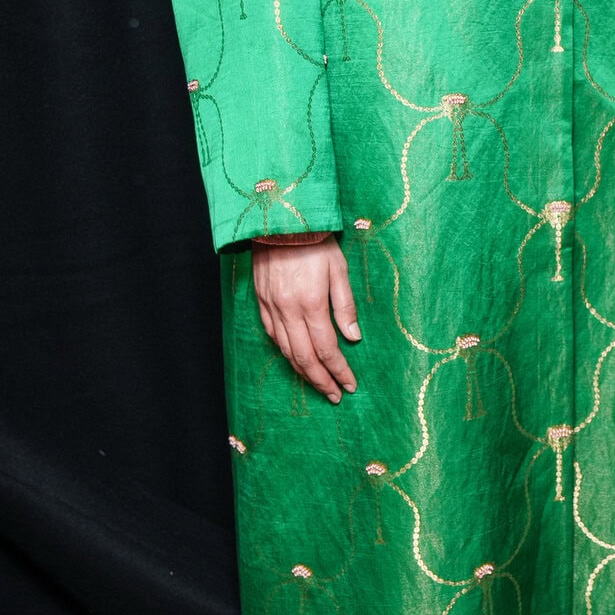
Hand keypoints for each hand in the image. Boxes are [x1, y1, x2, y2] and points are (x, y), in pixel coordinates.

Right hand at [251, 235, 360, 401]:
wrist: (280, 219)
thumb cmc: (316, 240)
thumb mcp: (339, 269)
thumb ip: (345, 305)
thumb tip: (353, 338)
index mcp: (311, 303)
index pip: (327, 349)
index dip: (339, 370)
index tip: (350, 386)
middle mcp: (288, 310)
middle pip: (304, 357)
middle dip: (321, 380)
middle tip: (335, 395)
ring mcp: (271, 307)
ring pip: (286, 350)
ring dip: (303, 372)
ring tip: (318, 384)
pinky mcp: (261, 301)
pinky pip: (272, 335)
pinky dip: (285, 352)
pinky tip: (295, 359)